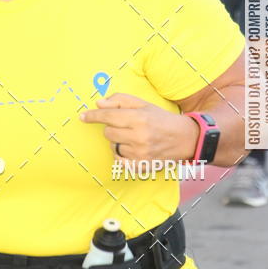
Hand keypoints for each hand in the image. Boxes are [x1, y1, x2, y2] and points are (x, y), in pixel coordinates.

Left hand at [80, 93, 197, 162]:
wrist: (184, 139)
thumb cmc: (160, 119)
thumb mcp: (143, 104)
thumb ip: (120, 101)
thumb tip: (99, 104)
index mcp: (139, 118)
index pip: (108, 117)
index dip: (93, 116)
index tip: (83, 116)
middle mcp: (139, 137)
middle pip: (108, 133)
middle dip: (112, 128)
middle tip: (125, 126)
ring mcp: (140, 154)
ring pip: (113, 147)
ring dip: (118, 142)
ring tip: (132, 138)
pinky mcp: (141, 167)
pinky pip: (119, 161)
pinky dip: (121, 155)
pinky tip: (132, 149)